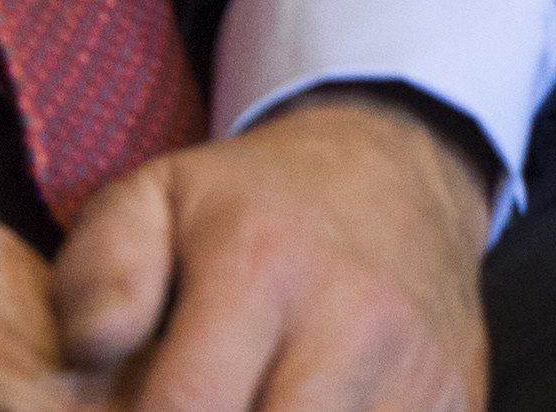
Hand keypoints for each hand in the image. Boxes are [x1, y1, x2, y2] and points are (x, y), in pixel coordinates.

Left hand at [49, 91, 492, 411]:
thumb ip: (100, 274)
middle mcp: (353, 323)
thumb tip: (93, 352)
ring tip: (254, 406)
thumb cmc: (255, 203)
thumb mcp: (154, 197)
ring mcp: (420, 370)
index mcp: (261, 266)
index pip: (188, 408)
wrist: (399, 168)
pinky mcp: (463, 403)